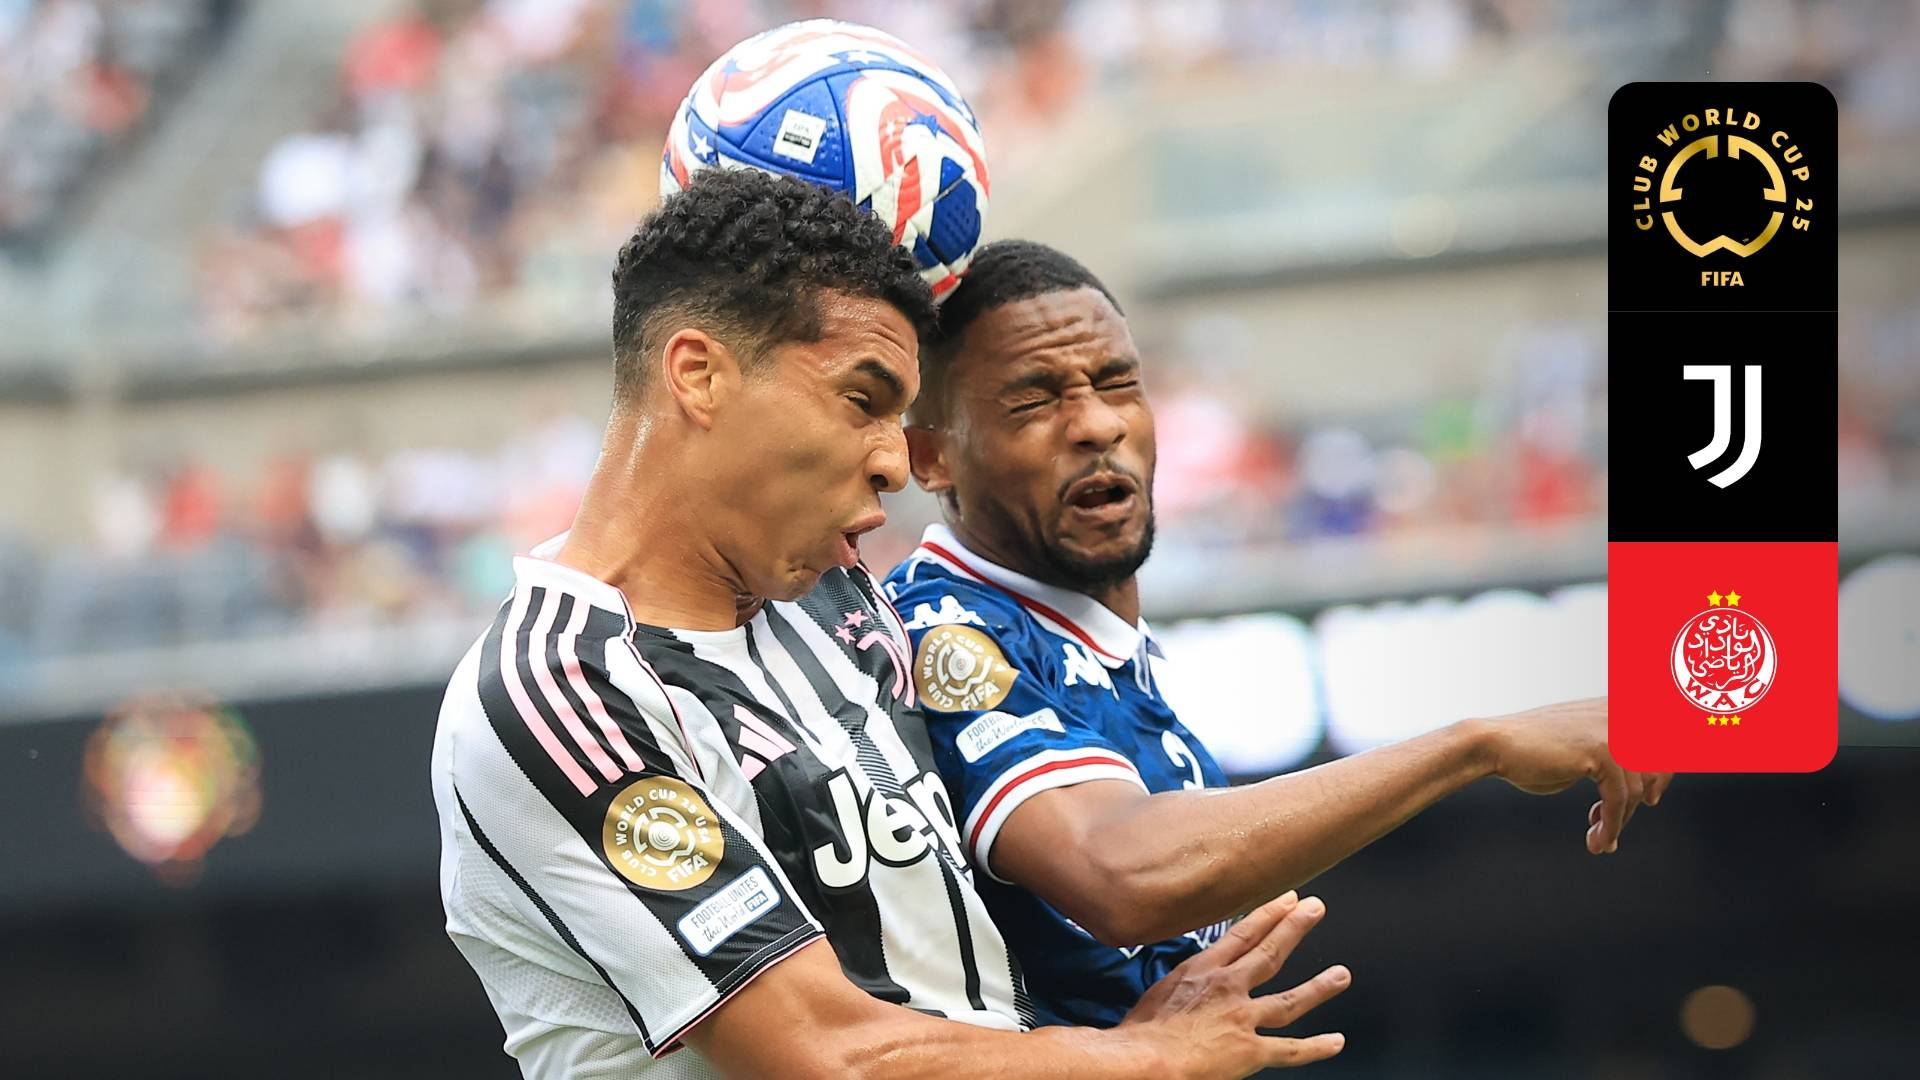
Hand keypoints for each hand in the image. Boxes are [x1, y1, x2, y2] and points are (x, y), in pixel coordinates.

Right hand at [1120, 891, 1347, 1078]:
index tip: (1286, 900)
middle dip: (1295, 928)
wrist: (1143, 1057)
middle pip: (1269, 952)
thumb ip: (1181, 984)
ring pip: (1289, 1000)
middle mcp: (1227, 987)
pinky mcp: (1250, 1050)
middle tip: (1315, 909)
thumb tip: (1185, 985)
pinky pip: (1290, 1051)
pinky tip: (1336, 1042)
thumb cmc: (1140, 1032)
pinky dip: (1316, 1048)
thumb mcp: (1156, 992)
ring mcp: (1242, 1018)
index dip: (1267, 915)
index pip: (1241, 934)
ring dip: (1318, 987)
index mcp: (1201, 971)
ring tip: (1341, 975)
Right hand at [1478, 697, 1674, 853]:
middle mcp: (1618, 713)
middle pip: (1657, 763)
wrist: (1494, 745)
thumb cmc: (1531, 752)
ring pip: (1635, 788)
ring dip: (1619, 821)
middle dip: (1644, 797)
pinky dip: (1611, 823)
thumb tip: (1640, 790)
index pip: (1661, 741)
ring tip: (1599, 841)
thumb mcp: (1581, 751)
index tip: (1651, 799)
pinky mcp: (1600, 750)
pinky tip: (1596, 838)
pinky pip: (1618, 797)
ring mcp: (1611, 729)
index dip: (1663, 774)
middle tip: (1621, 823)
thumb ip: (1609, 759)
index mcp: (1613, 708)